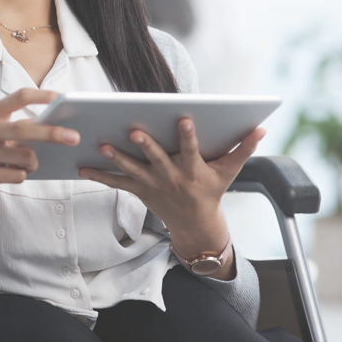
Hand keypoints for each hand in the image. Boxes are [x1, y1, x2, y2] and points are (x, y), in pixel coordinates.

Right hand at [0, 88, 79, 255]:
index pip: (19, 96)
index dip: (42, 95)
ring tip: (27, 165)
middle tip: (74, 137)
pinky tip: (11, 174)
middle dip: (52, 133)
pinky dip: (22, 176)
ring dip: (34, 163)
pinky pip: (17, 175)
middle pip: (24, 128)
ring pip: (25, 156)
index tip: (62, 97)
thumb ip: (17, 127)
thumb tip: (53, 127)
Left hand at [79, 119, 264, 278]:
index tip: (183, 118)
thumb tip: (261, 128)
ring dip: (116, 158)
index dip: (188, 135)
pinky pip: (116, 182)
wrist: (194, 224)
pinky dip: (98, 175)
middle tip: (134, 131)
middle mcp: (171, 177)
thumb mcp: (229, 172)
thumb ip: (244, 149)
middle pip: (157, 159)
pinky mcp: (138, 189)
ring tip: (102, 145)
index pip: (192, 150)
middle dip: (146, 146)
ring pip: (132, 170)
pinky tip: (80, 166)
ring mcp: (152, 184)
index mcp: (194, 170)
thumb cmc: (211, 190)